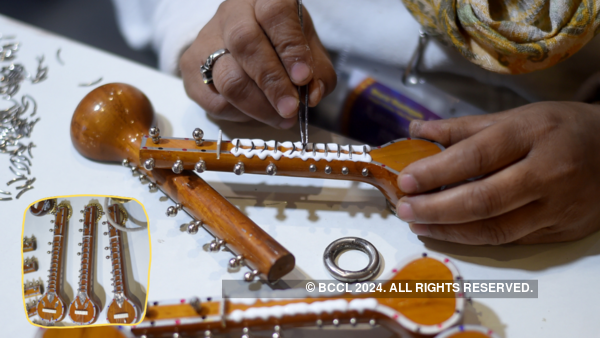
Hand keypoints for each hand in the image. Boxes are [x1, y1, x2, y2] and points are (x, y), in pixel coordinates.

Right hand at [180, 0, 335, 127]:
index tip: (304, 77)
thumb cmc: (282, 44)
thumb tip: (313, 94)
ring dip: (258, 106)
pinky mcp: (191, 67)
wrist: (247, 42)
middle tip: (291, 109)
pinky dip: (241, 114)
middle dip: (272, 83)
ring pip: (228, 77)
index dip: (290, 48)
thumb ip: (319, 72)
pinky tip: (258, 113)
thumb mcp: (310, 50)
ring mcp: (206, 39)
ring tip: (281, 118)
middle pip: (245, 44)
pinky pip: (214, 100)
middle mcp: (232, 13)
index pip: (275, 15)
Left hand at [396, 102, 599, 244]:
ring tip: (419, 224)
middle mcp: (548, 172)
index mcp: (533, 134)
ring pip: (496, 229)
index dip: (436, 172)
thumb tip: (416, 129)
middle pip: (483, 200)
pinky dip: (475, 238)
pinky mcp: (562, 231)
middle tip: (405, 209)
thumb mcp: (515, 116)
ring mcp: (558, 207)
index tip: (406, 181)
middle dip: (436, 209)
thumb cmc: (560, 128)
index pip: (476, 157)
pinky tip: (450, 231)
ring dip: (450, 230)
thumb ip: (462, 127)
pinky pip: (511, 240)